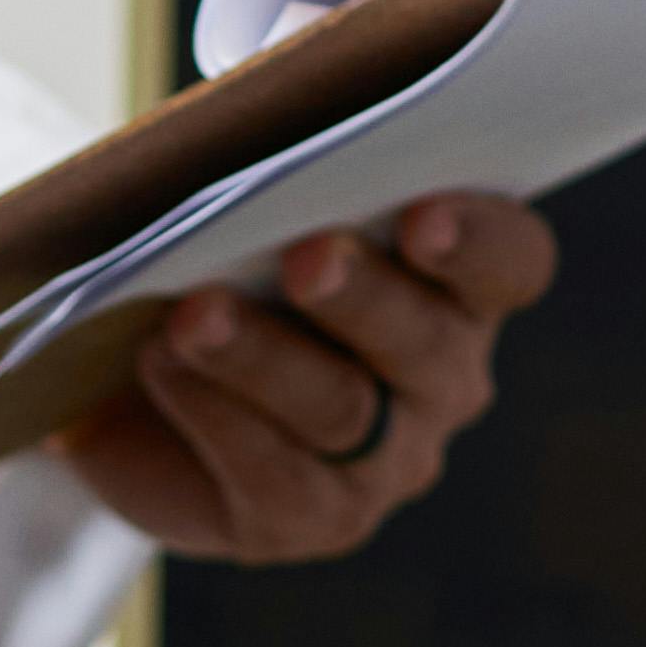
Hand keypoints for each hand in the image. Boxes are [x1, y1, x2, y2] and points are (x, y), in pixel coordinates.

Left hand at [56, 192, 555, 561]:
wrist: (135, 374)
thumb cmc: (222, 253)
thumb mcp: (257, 200)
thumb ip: (281, 170)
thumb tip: (249, 129)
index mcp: (460, 282)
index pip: (511, 262)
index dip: (479, 240)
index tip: (421, 215)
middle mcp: (443, 377)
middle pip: (425, 341)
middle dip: (362, 297)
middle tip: (306, 258)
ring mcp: (387, 459)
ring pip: (344, 411)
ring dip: (265, 358)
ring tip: (193, 315)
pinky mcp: (312, 517)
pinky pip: (276, 475)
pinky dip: (214, 414)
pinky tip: (162, 363)